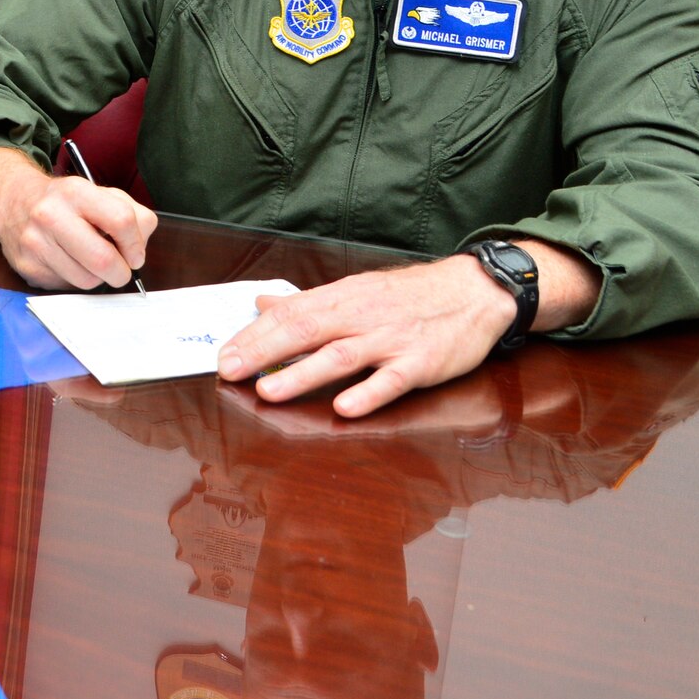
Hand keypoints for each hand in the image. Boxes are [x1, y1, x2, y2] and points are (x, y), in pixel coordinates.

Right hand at [0, 147, 157, 289]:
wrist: (12, 201)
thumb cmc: (66, 201)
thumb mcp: (100, 194)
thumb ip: (131, 215)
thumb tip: (138, 252)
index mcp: (76, 192)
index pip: (122, 221)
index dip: (136, 245)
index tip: (135, 254)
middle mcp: (51, 215)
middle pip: (104, 259)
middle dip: (121, 273)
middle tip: (120, 271)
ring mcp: (35, 243)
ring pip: (86, 280)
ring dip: (97, 277)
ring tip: (88, 261)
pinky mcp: (27, 267)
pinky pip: (67, 286)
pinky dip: (75, 279)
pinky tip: (67, 262)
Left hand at [215, 256, 512, 416]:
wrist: (474, 291)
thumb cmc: (409, 296)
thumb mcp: (355, 291)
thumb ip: (308, 303)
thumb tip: (262, 305)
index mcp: (342, 298)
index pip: (290, 314)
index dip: (255, 335)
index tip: (225, 355)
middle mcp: (361, 316)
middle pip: (307, 331)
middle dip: (264, 352)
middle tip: (231, 370)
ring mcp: (391, 340)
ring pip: (342, 356)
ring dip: (303, 374)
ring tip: (269, 391)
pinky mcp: (421, 362)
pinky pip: (392, 380)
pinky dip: (367, 393)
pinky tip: (343, 407)